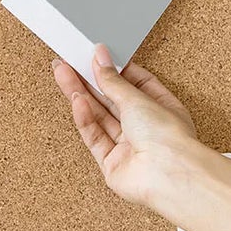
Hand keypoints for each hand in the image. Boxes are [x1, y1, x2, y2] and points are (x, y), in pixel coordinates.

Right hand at [51, 46, 199, 209]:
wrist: (168, 175)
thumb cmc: (168, 138)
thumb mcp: (138, 98)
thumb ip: (114, 80)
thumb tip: (100, 59)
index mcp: (162, 108)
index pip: (136, 82)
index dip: (114, 69)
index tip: (96, 54)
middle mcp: (146, 128)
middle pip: (112, 99)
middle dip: (90, 80)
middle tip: (69, 60)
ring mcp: (129, 147)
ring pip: (99, 116)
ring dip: (80, 94)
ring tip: (62, 73)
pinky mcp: (112, 163)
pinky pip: (95, 137)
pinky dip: (85, 119)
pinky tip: (76, 100)